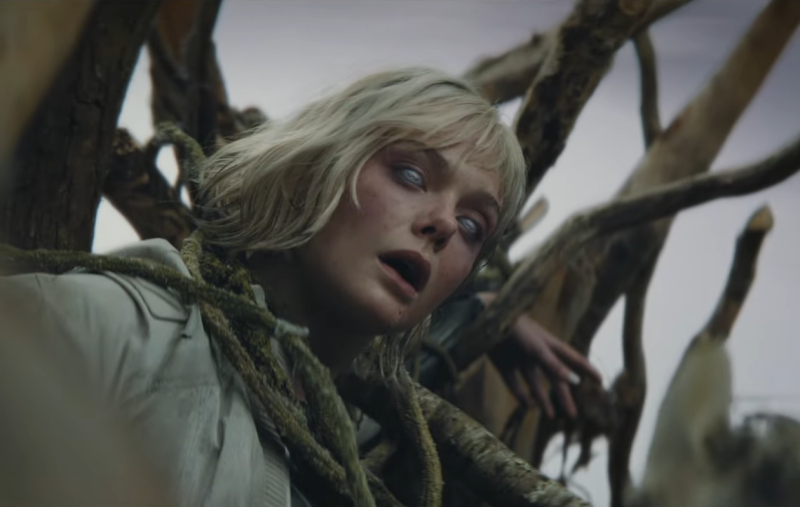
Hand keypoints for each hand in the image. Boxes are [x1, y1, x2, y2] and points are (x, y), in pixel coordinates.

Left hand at [477, 292, 602, 418]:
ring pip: (535, 384)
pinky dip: (521, 396)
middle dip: (564, 396)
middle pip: (555, 378)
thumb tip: (574, 381)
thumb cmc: (516, 330)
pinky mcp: (504, 365)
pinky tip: (529, 406)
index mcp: (550, 345)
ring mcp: (520, 360)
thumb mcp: (537, 348)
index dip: (587, 370)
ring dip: (543, 399)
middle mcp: (537, 354)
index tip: (601, 382)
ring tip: (550, 415)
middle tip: (573, 415)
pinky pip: (515, 384)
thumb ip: (554, 364)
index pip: (574, 359)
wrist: (485, 321)